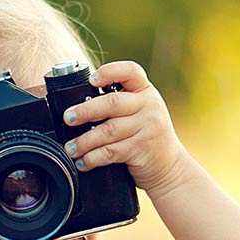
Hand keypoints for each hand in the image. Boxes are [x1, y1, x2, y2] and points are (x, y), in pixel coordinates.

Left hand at [58, 60, 185, 191]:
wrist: (170, 167)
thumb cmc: (146, 136)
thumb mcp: (141, 112)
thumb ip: (119, 104)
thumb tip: (77, 106)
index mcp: (145, 91)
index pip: (130, 71)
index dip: (109, 72)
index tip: (91, 80)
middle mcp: (149, 106)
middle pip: (112, 103)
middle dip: (85, 111)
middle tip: (68, 118)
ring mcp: (148, 128)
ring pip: (108, 131)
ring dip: (84, 141)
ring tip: (70, 147)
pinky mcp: (142, 149)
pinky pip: (111, 152)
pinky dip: (93, 158)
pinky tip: (83, 162)